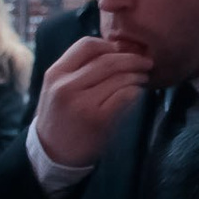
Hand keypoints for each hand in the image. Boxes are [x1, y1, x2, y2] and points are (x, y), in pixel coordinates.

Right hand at [32, 35, 152, 169]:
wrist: (52, 153)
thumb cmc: (60, 117)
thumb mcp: (56, 88)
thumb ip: (78, 69)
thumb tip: (116, 50)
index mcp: (55, 74)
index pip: (86, 45)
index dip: (110, 44)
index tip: (123, 50)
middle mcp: (66, 86)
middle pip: (107, 60)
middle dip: (132, 59)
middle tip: (146, 62)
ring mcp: (82, 103)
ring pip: (118, 77)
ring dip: (137, 75)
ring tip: (144, 76)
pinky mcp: (98, 119)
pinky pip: (124, 96)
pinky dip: (135, 91)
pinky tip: (137, 92)